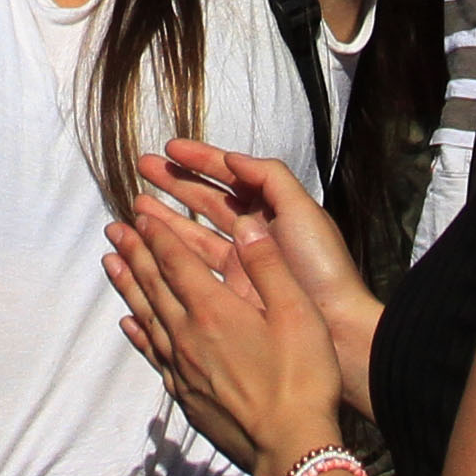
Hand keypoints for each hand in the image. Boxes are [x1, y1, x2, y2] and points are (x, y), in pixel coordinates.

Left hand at [103, 144, 357, 475]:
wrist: (290, 447)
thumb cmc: (301, 379)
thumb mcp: (296, 313)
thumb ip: (267, 265)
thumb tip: (247, 224)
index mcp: (214, 310)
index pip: (177, 263)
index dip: (158, 235)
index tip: (140, 215)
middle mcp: (188, 335)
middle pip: (153, 285)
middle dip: (134, 253)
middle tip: (113, 228)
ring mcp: (183, 367)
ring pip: (146, 316)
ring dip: (128, 286)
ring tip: (109, 263)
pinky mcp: (186, 394)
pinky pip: (153, 353)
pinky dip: (137, 333)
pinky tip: (128, 324)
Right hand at [147, 140, 378, 335]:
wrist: (339, 327)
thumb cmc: (321, 267)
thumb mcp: (303, 212)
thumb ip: (270, 177)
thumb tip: (232, 156)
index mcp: (272, 209)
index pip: (229, 176)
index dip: (200, 160)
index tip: (170, 148)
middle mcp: (253, 234)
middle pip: (206, 201)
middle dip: (175, 183)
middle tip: (142, 168)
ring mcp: (240, 264)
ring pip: (195, 233)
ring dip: (166, 218)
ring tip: (136, 206)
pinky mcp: (232, 294)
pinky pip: (195, 268)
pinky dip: (171, 256)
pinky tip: (151, 248)